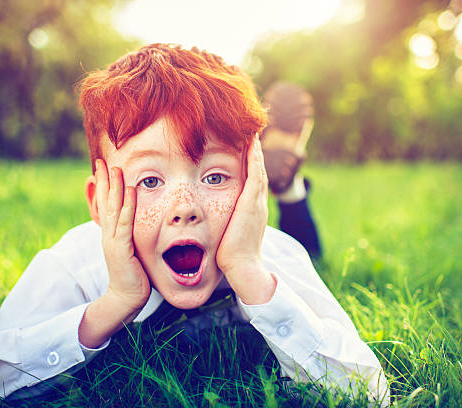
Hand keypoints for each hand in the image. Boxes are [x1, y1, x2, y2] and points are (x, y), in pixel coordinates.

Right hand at [95, 159, 150, 313]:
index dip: (104, 186)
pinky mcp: (121, 248)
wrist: (126, 297)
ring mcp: (113, 241)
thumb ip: (130, 235)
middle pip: (105, 203)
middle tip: (103, 162)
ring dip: (114, 188)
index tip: (103, 168)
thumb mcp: (130, 250)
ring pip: (113, 209)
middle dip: (104, 181)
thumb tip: (135, 223)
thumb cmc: (133, 275)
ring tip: (116, 169)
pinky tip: (131, 190)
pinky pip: (125, 223)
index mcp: (110, 234)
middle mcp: (108, 234)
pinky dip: (128, 205)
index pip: (106, 205)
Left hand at [216, 136, 275, 304]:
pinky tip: (251, 141)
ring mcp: (256, 201)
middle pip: (257, 168)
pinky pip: (255, 172)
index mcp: (250, 208)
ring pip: (257, 167)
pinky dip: (254, 156)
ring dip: (255, 148)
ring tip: (251, 129)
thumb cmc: (230, 255)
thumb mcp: (225, 233)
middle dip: (253, 150)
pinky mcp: (252, 201)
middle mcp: (256, 202)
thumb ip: (220, 223)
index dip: (248, 161)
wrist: (242, 267)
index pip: (250, 178)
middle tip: (251, 130)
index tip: (242, 145)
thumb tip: (205, 222)